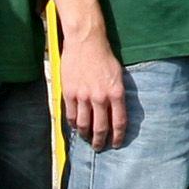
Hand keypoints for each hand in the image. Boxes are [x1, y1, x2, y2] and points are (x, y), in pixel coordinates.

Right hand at [58, 25, 129, 152]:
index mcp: (116, 93)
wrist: (86, 41)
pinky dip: (73, 124)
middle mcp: (100, 97)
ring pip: (84, 124)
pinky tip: (75, 127)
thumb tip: (115, 113)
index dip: (118, 136)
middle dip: (101, 141)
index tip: (116, 143)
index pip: (119, 122)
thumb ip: (117, 94)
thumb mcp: (118, 75)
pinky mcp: (69, 92)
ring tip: (87, 139)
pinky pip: (70, 115)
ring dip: (86, 135)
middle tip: (100, 147)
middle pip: (101, 128)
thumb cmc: (104, 57)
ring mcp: (83, 96)